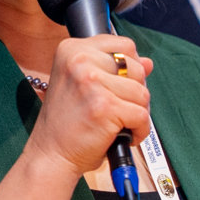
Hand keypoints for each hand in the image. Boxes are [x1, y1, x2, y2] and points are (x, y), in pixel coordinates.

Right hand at [24, 34, 153, 176]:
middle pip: (136, 68)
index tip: (121, 86)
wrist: (50, 154)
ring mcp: (91, 81)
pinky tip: (126, 135)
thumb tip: (148, 63)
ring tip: (120, 123)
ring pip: (142, 92)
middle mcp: (79, 60)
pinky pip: (142, 115)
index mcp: (72, 49)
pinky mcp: (105, 106)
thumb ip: (115, 70)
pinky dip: (140, 130)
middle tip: (120, 109)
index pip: (124, 45)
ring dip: (138, 112)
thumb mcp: (84, 85)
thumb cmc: (66, 123)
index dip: (130, 68)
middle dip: (136, 92)